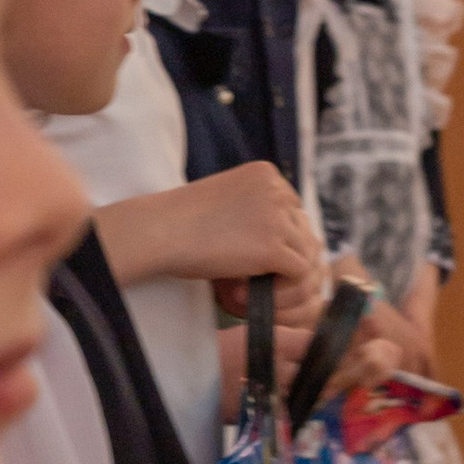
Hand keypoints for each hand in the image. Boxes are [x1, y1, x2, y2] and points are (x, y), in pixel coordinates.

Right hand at [98, 165, 322, 299]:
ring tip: (251, 283)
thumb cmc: (181, 219)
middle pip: (301, 228)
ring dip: (282, 272)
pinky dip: (281, 286)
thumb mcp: (227, 197)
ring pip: (304, 251)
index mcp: (266, 174)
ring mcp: (277, 219)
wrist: (159, 231)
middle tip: (254, 273)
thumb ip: (256, 207)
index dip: (276, 233)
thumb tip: (283, 237)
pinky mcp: (273, 248)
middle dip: (282, 252)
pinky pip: (299, 272)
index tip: (251, 249)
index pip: (292, 207)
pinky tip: (250, 289)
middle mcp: (278, 191)